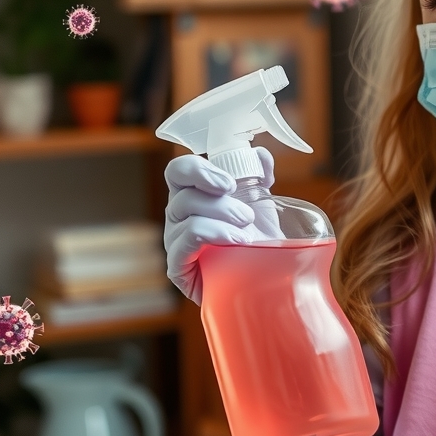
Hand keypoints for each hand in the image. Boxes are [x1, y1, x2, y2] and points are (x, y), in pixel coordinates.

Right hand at [163, 148, 274, 303]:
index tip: (229, 183)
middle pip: (183, 192)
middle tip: (248, 216)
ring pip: (186, 213)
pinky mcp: (176, 265)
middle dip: (220, 201)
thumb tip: (260, 154)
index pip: (179, 171)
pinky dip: (214, 235)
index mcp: (193, 194)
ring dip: (221, 218)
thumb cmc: (256, 241)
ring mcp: (174, 240)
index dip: (199, 170)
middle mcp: (178, 215)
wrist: (261, 282)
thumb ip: (258, 175)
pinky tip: (237, 242)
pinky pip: (185, 240)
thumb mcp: (261, 204)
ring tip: (248, 232)